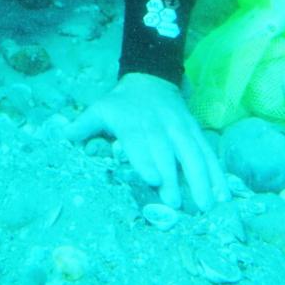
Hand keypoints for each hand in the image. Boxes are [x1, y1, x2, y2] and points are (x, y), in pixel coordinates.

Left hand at [65, 72, 228, 210]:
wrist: (150, 78)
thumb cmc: (120, 103)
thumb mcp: (99, 109)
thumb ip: (82, 127)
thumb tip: (60, 139)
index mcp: (132, 123)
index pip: (140, 141)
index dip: (147, 159)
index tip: (152, 179)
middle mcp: (158, 125)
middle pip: (168, 152)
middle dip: (173, 177)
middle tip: (177, 204)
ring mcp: (180, 128)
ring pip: (193, 153)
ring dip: (201, 179)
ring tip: (207, 205)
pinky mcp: (195, 132)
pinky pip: (208, 153)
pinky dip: (218, 173)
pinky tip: (224, 195)